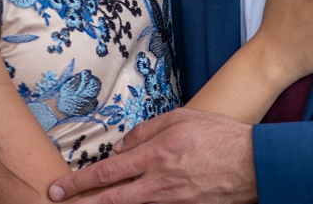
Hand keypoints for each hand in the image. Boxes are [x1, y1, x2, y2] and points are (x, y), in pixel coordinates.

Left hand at [48, 108, 254, 202]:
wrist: (254, 163)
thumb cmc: (220, 135)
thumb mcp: (182, 118)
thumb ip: (148, 130)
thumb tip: (122, 145)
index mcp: (155, 156)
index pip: (107, 172)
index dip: (78, 183)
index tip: (57, 189)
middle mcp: (158, 183)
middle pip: (110, 200)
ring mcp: (170, 201)